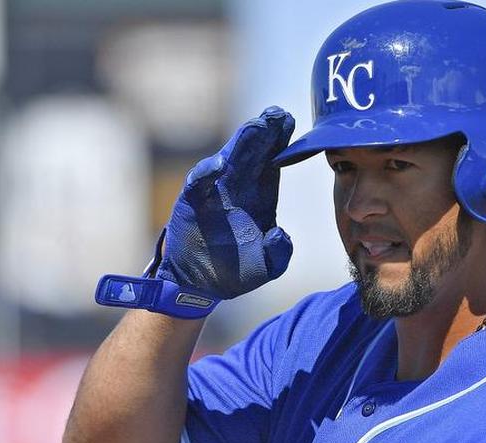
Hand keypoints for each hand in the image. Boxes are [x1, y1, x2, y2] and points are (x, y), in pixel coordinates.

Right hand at [155, 106, 294, 299]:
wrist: (199, 286)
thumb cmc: (233, 273)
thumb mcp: (266, 267)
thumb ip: (279, 253)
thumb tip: (281, 234)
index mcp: (259, 197)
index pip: (272, 162)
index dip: (281, 142)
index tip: (292, 122)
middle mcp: (237, 188)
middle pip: (253, 153)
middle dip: (266, 132)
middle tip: (279, 113)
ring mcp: (214, 193)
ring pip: (228, 160)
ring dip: (241, 143)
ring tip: (256, 126)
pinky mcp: (192, 203)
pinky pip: (199, 183)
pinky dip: (206, 173)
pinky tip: (218, 163)